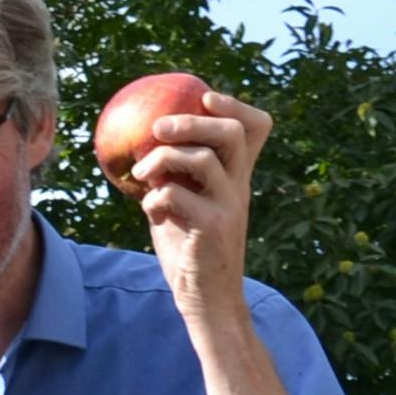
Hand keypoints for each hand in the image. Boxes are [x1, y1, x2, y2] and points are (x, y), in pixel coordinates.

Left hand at [130, 89, 271, 328]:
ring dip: (162, 159)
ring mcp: (228, 207)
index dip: (235, 105)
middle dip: (191, 122)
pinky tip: (149, 210)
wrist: (206, 298)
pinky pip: (177, 196)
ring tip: (140, 174)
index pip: (256, 129)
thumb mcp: (181, 204)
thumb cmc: (188, 248)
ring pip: (203, 159)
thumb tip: (139, 146)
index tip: (205, 97)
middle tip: (156, 127)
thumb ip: (172, 176)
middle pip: (231, 134)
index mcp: (235, 177)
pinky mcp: (212, 228)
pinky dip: (154, 197)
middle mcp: (238, 187)